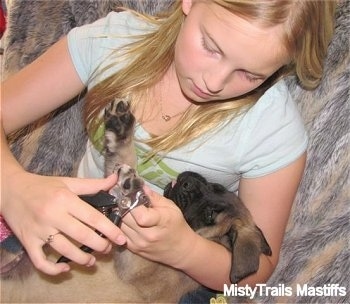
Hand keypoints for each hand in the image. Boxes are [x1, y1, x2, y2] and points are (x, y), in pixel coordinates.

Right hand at [1, 171, 126, 274]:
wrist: (10, 189)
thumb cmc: (43, 186)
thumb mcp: (68, 182)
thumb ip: (94, 184)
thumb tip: (115, 178)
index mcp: (65, 200)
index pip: (93, 217)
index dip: (110, 230)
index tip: (121, 239)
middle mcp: (53, 215)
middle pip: (82, 236)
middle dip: (100, 245)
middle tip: (109, 249)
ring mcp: (39, 230)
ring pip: (64, 250)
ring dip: (82, 258)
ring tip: (92, 261)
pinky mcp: (27, 241)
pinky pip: (40, 261)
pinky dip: (53, 269)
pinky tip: (65, 269)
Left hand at [120, 187, 198, 267]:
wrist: (180, 250)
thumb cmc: (177, 225)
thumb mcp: (171, 207)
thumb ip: (154, 197)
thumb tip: (139, 187)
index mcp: (161, 222)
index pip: (140, 215)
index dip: (133, 203)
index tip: (131, 195)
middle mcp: (148, 235)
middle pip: (125, 218)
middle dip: (123, 206)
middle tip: (124, 198)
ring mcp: (138, 244)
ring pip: (119, 226)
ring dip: (119, 215)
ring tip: (123, 207)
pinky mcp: (133, 249)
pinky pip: (120, 234)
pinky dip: (120, 225)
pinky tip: (125, 219)